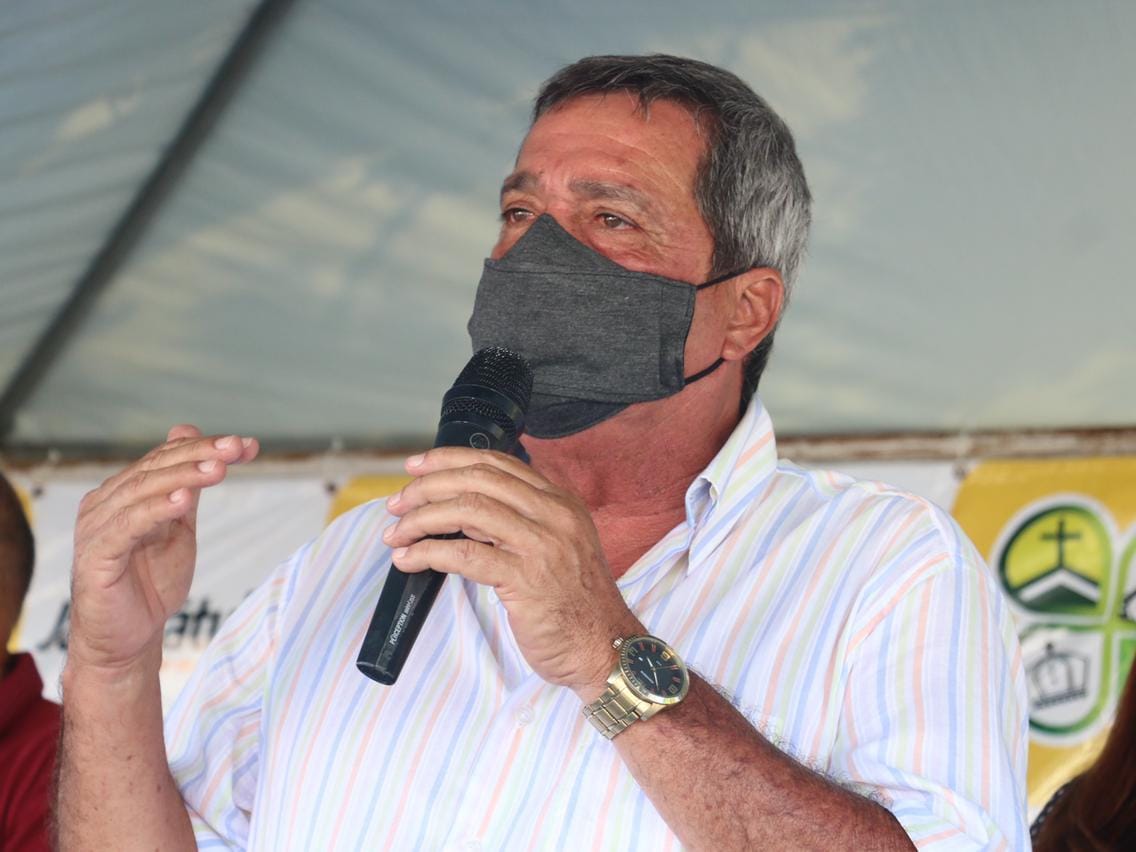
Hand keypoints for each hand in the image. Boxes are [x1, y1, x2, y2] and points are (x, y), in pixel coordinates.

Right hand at [68, 425, 258, 672]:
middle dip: (200, 455)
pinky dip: (157, 509)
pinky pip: (127, 526)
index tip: (248, 445)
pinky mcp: (95, 556)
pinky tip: (185, 500)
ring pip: (143, 491)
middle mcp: (105, 503)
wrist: (128, 638)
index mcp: (124, 493)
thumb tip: (193, 436)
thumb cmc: (150, 582)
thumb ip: (187, 487)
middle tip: (236, 448)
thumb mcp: (179, 528)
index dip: (205, 447)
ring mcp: (96, 528)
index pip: (165, 458)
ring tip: (218, 470)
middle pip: (155, 467)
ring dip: (183, 477)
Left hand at [383, 447, 640, 697]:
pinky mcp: (526, 579)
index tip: (416, 468)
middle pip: (478, 480)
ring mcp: (541, 544)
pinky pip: (464, 555)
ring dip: (421, 519)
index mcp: (560, 501)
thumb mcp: (561, 546)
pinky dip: (428, 553)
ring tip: (397, 534)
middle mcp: (554, 514)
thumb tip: (466, 505)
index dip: (450, 460)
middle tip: (398, 503)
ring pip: (467, 511)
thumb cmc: (576, 605)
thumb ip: (525, 520)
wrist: (606, 648)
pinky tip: (409, 561)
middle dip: (428, 486)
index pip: (497, 463)